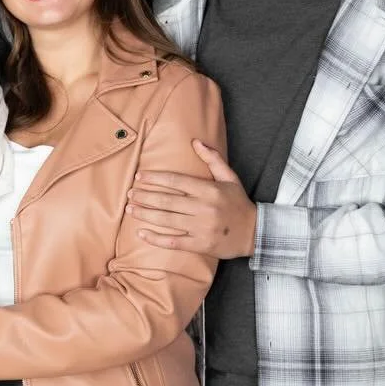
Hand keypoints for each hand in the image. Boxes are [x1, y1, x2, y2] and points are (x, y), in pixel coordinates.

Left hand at [128, 140, 255, 258]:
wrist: (255, 232)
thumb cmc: (238, 203)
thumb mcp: (230, 178)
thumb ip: (212, 159)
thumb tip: (195, 141)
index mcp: (208, 190)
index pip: (176, 181)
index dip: (155, 178)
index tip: (139, 176)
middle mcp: (203, 208)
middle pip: (166, 200)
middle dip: (145, 196)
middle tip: (130, 193)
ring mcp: (201, 227)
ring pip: (166, 220)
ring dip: (145, 214)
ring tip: (130, 208)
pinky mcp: (200, 244)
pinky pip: (173, 241)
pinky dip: (155, 238)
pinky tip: (141, 233)